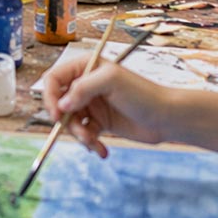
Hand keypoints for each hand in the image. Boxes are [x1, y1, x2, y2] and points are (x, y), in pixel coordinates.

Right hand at [41, 56, 170, 153]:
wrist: (167, 118)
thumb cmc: (143, 94)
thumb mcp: (111, 82)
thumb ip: (83, 88)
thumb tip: (61, 104)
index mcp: (86, 67)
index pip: (54, 78)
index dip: (50, 96)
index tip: (57, 114)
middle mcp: (86, 84)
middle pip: (59, 103)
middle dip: (67, 122)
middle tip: (80, 133)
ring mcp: (93, 104)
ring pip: (71, 122)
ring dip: (80, 136)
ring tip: (94, 142)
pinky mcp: (100, 122)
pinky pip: (85, 134)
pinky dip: (91, 144)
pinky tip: (102, 150)